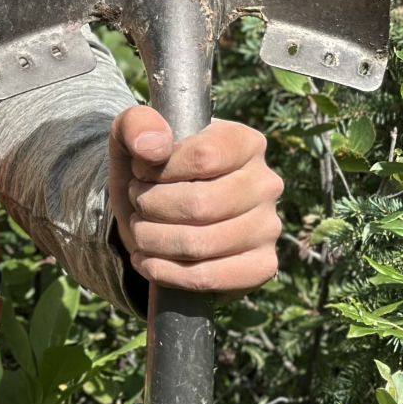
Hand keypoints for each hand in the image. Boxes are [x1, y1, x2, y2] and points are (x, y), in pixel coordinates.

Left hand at [109, 104, 282, 295]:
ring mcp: (268, 227)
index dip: (161, 170)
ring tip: (139, 229)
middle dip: (151, 206)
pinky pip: (209, 278)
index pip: (204, 157)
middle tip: (137, 202)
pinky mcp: (262, 266)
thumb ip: (136, 125)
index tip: (140, 172)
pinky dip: (166, 272)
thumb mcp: (133, 134)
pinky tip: (147, 260)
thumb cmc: (150, 167)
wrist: (158, 214)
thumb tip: (154, 147)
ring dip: (153, 239)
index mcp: (244, 141)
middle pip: (199, 204)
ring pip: (200, 244)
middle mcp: (266, 183)